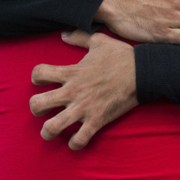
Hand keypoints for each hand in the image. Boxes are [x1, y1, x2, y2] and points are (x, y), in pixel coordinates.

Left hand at [29, 29, 138, 149]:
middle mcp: (73, 91)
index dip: (37, 77)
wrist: (143, 73)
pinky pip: (80, 140)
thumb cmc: (121, 56)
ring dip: (48, 131)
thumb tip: (64, 34)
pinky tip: (75, 140)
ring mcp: (84, 108)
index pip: (39, 73)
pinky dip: (75, 144)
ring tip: (51, 130)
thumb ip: (79, 37)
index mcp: (72, 72)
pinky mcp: (97, 121)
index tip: (43, 80)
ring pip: (53, 127)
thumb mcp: (99, 41)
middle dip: (36, 108)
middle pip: (37, 104)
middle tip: (43, 109)